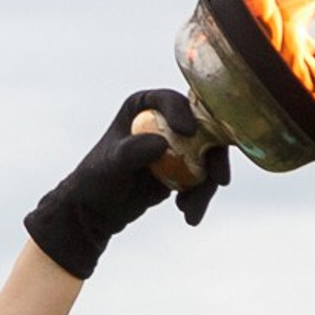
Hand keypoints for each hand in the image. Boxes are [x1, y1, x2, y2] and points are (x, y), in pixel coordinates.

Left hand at [22, 91, 229, 277]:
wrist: (96, 210)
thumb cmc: (96, 180)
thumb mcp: (111, 166)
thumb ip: (132, 152)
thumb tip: (161, 144)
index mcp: (143, 106)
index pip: (170, 100)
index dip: (183, 112)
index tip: (188, 132)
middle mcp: (165, 120)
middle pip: (203, 127)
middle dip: (215, 154)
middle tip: (219, 179)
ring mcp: (178, 144)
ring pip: (208, 156)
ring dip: (207, 185)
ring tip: (189, 211)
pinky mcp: (185, 168)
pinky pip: (203, 178)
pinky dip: (200, 196)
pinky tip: (188, 215)